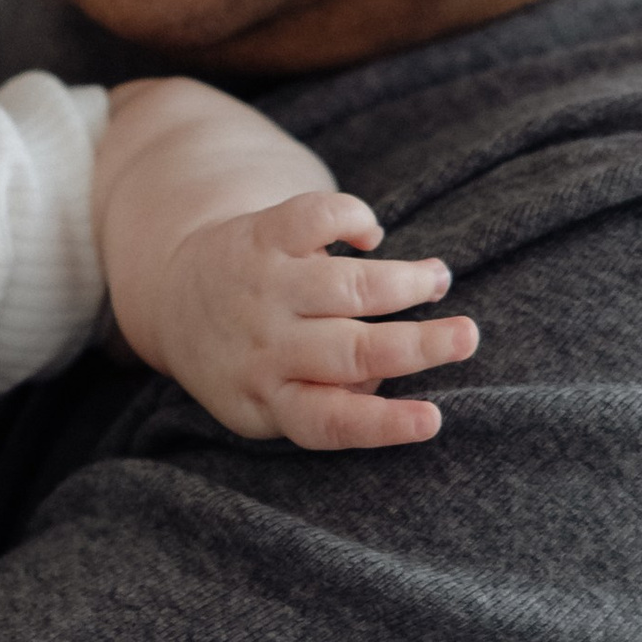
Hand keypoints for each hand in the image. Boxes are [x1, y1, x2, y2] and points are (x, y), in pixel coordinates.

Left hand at [160, 192, 478, 448]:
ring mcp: (264, 289)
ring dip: (402, 281)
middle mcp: (267, 346)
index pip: (330, 422)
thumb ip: (325, 402)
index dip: (383, 424)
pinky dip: (352, 219)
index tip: (433, 419)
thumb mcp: (266, 404)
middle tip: (467, 337)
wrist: (174, 298)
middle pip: (350, 352)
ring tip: (439, 279)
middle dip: (415, 345)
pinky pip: (315, 218)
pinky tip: (370, 236)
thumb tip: (389, 386)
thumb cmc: (246, 360)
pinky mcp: (263, 237)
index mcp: (269, 400)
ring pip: (345, 286)